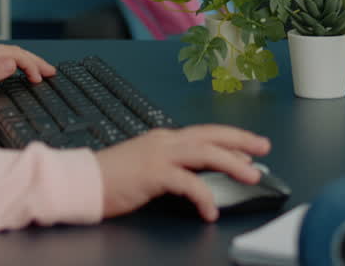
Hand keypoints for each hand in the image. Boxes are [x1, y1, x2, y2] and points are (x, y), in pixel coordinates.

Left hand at [0, 44, 55, 107]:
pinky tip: (14, 69)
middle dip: (34, 61)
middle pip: (14, 52)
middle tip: (51, 71)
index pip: (15, 54)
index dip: (31, 65)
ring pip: (7, 54)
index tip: (40, 79)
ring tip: (38, 70)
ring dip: (25, 61)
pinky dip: (13, 63)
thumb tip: (13, 63)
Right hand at [95, 125, 270, 221]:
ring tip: (251, 175)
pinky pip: (188, 183)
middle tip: (263, 147)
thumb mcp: (146, 166)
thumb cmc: (110, 178)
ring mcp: (159, 155)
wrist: (82, 181)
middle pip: (210, 135)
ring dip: (232, 162)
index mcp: (163, 139)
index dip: (230, 138)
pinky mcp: (153, 173)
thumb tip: (196, 175)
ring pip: (206, 152)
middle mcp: (164, 141)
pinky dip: (204, 196)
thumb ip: (171, 167)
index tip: (249, 146)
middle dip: (240, 140)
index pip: (204, 133)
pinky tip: (210, 211)